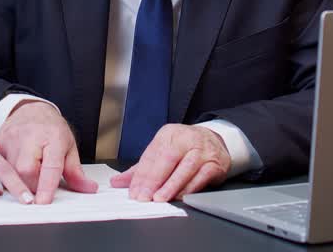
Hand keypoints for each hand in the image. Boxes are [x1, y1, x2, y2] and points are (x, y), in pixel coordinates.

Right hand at [0, 101, 97, 203]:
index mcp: (53, 136)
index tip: (43, 201)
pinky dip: (9, 175)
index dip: (47, 186)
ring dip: (21, 182)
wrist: (31, 109)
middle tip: (39, 189)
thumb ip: (76, 171)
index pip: (50, 166)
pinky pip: (1, 168)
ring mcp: (11, 138)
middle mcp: (30, 136)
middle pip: (26, 170)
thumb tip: (88, 189)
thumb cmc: (51, 129)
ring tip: (30, 177)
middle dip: (32, 187)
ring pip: (11, 172)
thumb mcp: (69, 146)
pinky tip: (16, 172)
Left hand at [110, 124, 230, 201]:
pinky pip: (201, 177)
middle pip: (167, 159)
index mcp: (169, 133)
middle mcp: (186, 138)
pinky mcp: (215, 163)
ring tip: (159, 198)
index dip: (141, 175)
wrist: (214, 141)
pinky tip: (180, 197)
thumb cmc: (184, 148)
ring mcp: (202, 150)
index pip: (152, 155)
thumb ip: (140, 169)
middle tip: (144, 196)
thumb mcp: (162, 152)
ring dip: (171, 186)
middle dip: (154, 180)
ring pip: (185, 168)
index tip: (133, 191)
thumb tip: (117, 182)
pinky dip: (189, 188)